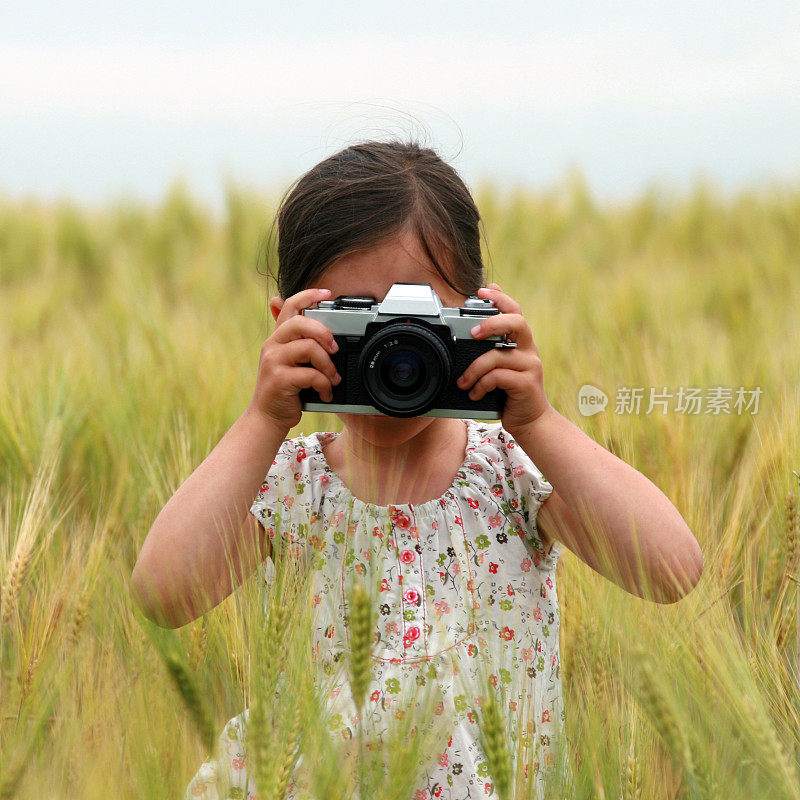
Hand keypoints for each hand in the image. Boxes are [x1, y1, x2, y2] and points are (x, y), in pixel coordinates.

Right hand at [247, 288, 341, 431]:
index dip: (308, 295)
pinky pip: (310, 374)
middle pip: (300, 324)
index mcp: (277, 337)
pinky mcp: (279, 380)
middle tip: (335, 349)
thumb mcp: (284, 357)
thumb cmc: (282, 388)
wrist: (267, 417)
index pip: (289, 306)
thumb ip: (288, 335)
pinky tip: (325, 393)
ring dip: (328, 365)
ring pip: (308, 348)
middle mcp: (272, 345)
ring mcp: (274, 362)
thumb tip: (276, 300)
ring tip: (332, 378)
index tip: (327, 293)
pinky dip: (324, 385)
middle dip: (324, 333)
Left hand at [455, 283, 551, 437]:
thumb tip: (468, 334)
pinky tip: (475, 393)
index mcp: (521, 342)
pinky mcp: (526, 384)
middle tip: (473, 331)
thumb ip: (489, 351)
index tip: (484, 290)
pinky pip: (498, 377)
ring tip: (463, 382)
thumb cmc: (509, 393)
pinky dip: (481, 385)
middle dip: (492, 322)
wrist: (530, 421)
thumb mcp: (499, 368)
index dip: (501, 298)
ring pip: (497, 355)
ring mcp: (530, 366)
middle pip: (516, 322)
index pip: (515, 311)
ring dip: (474, 369)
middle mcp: (529, 350)